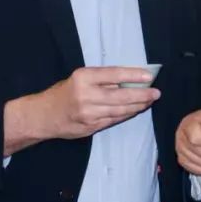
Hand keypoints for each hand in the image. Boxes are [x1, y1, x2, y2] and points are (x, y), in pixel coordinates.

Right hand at [41, 67, 159, 139]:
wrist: (44, 116)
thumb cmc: (64, 93)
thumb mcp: (79, 79)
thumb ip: (102, 80)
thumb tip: (130, 79)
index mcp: (83, 78)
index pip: (114, 74)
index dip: (134, 75)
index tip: (149, 76)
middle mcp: (86, 95)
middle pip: (121, 95)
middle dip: (142, 95)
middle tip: (156, 93)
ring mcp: (89, 114)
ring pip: (120, 110)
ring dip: (138, 106)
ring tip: (149, 101)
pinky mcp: (91, 127)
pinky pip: (114, 120)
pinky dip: (126, 114)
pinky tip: (135, 110)